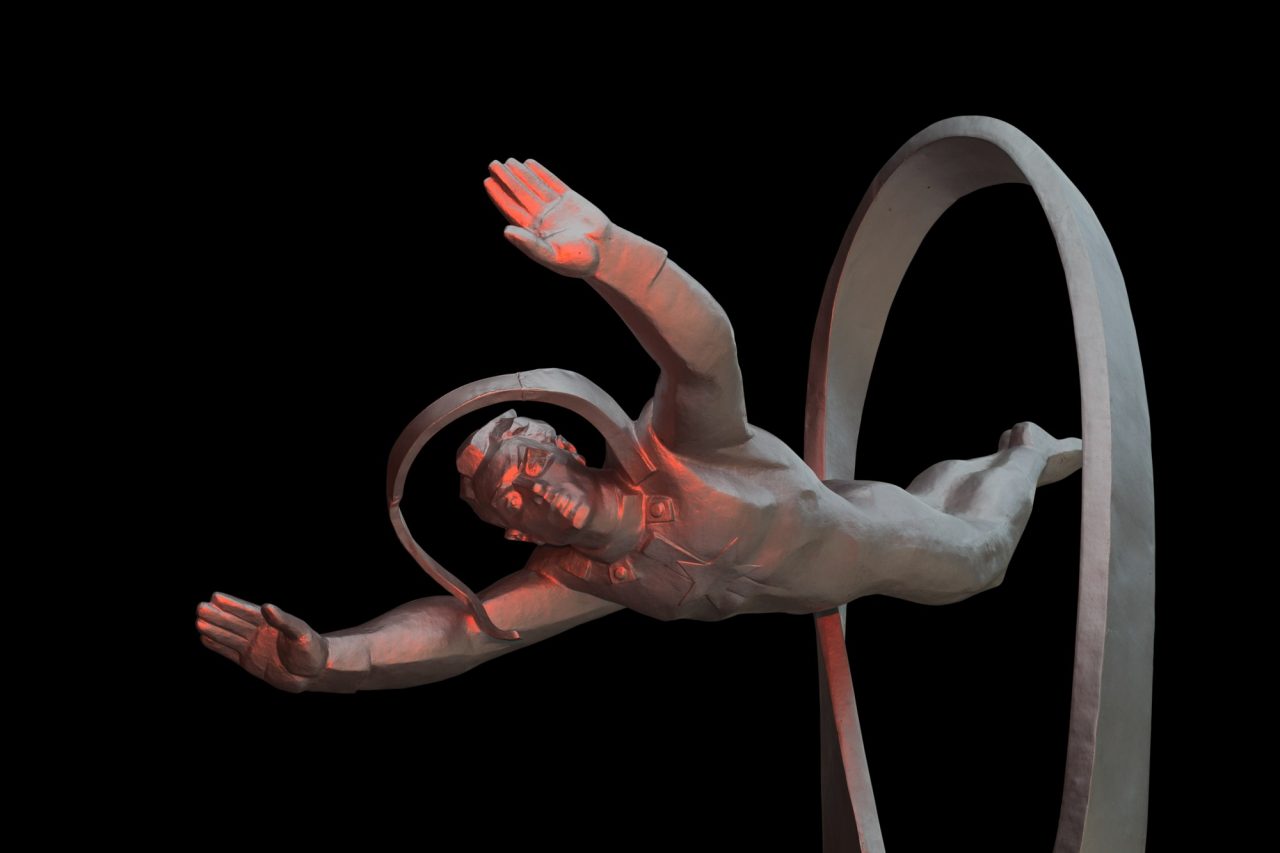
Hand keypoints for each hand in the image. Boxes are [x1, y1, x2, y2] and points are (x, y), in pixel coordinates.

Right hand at [196, 592, 327, 692]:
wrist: (314, 673)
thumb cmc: (312, 650)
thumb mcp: (301, 634)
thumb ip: (283, 621)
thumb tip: (266, 606)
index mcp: (271, 622)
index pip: (247, 612)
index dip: (232, 604)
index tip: (216, 596)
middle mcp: (259, 633)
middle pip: (234, 623)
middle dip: (217, 615)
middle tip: (199, 607)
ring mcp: (253, 647)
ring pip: (229, 637)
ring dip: (214, 629)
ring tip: (198, 621)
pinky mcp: (250, 662)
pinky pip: (230, 653)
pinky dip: (218, 646)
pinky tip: (205, 638)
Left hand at [484, 158, 610, 276]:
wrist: (605, 253)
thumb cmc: (578, 261)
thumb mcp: (552, 256)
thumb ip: (529, 244)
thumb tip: (506, 231)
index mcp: (533, 232)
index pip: (512, 210)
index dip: (500, 196)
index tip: (488, 181)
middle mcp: (541, 218)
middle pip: (520, 195)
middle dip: (507, 179)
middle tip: (493, 164)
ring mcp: (555, 208)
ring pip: (534, 186)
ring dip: (521, 174)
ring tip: (508, 161)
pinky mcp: (570, 199)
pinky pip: (552, 183)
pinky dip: (541, 172)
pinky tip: (529, 163)